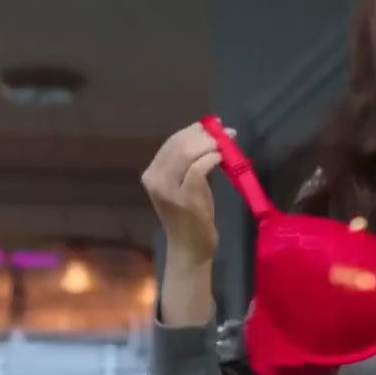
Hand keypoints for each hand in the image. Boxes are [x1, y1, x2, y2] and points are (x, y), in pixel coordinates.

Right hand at [141, 121, 230, 264]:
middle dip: (204, 134)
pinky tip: (221, 159)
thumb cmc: (189, 217)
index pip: (172, 142)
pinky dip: (211, 158)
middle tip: (224, 133)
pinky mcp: (185, 198)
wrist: (189, 249)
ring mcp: (168, 189)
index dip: (194, 129)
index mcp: (151, 173)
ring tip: (224, 146)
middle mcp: (154, 179)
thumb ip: (191, 162)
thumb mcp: (184, 185)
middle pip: (178, 143)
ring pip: (186, 152)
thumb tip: (211, 134)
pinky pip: (198, 168)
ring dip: (209, 144)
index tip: (214, 125)